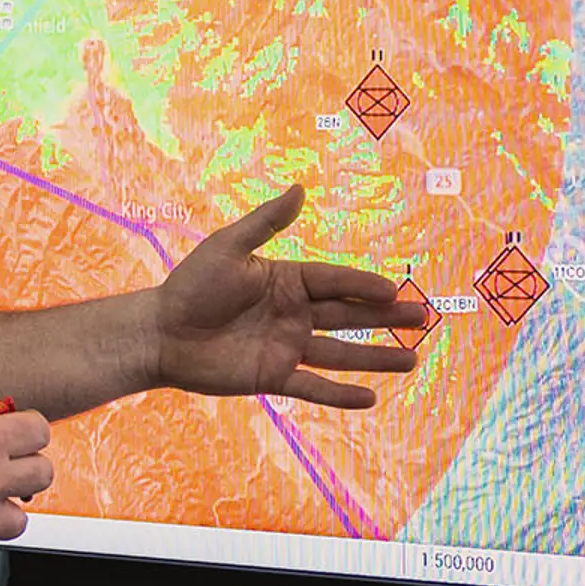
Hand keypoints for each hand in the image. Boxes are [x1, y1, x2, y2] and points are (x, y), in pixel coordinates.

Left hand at [150, 184, 428, 408]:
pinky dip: (341, 394)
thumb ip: (267, 222)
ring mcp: (287, 347)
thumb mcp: (228, 246)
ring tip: (413, 358)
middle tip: (424, 317)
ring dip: (377, 357)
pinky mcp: (273, 377)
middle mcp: (295, 314)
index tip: (395, 290)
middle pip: (350, 316)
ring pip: (342, 353)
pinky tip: (371, 398)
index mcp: (288, 280)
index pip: (336, 282)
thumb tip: (300, 188)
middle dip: (387, 318)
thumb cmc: (191, 284)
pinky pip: (314, 387)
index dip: (365, 286)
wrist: (160, 332)